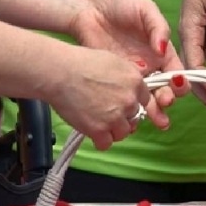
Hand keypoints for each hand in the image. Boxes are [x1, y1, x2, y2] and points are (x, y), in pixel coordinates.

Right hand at [45, 46, 161, 149]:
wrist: (60, 73)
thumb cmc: (81, 62)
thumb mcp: (113, 61)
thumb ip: (126, 76)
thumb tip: (130, 86)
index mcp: (135, 81)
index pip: (144, 100)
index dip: (131, 103)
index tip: (122, 104)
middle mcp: (129, 100)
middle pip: (133, 117)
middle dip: (121, 116)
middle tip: (105, 111)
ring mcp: (115, 117)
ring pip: (122, 133)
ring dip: (111, 130)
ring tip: (97, 121)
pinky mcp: (100, 130)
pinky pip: (106, 144)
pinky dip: (99, 140)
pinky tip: (91, 130)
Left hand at [68, 0, 186, 111]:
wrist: (87, 10)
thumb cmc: (119, 5)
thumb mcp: (145, 9)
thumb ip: (158, 27)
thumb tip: (163, 50)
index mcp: (161, 50)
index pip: (177, 71)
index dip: (181, 81)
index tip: (178, 85)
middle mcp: (150, 66)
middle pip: (165, 89)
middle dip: (168, 98)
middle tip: (164, 101)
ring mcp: (132, 75)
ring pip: (147, 98)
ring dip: (154, 109)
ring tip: (155, 116)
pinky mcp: (115, 80)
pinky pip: (127, 97)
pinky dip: (132, 107)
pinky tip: (133, 112)